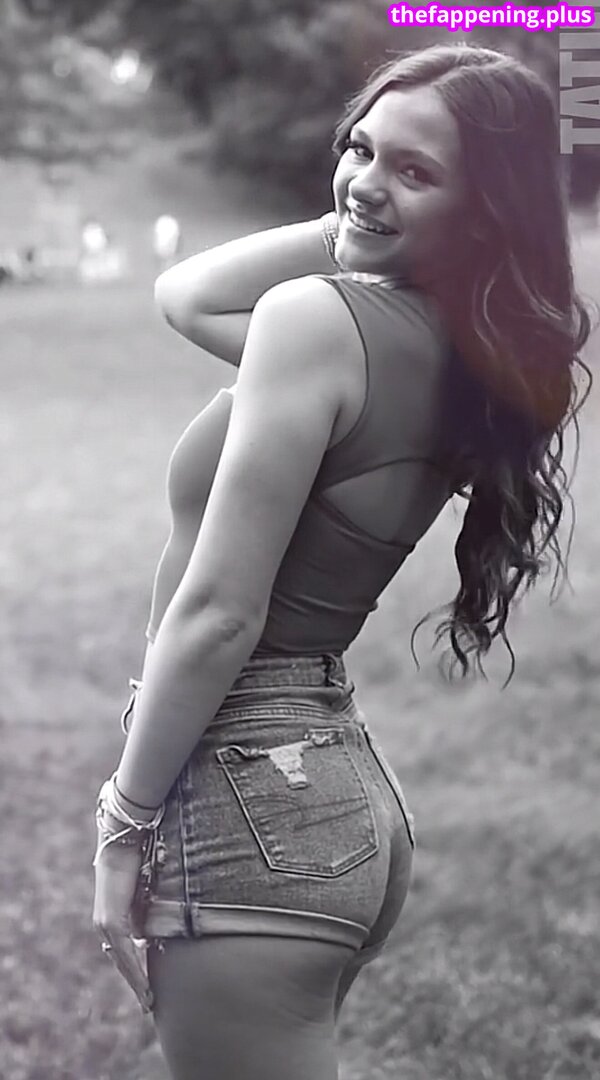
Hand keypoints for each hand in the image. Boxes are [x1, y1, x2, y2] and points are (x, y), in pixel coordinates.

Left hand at [93, 837, 153, 1013]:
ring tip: (148, 1000)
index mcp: (112, 920)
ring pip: (123, 961)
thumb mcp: (145, 893)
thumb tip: (153, 933)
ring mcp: (106, 925)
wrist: (122, 843)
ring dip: (136, 982)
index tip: (146, 989)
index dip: (135, 971)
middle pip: (122, 962)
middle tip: (148, 1004)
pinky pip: (125, 952)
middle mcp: (105, 926)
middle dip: (136, 983)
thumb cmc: (136, 862)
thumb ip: (147, 913)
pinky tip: (145, 983)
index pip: (124, 953)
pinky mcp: (112, 921)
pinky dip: (135, 970)